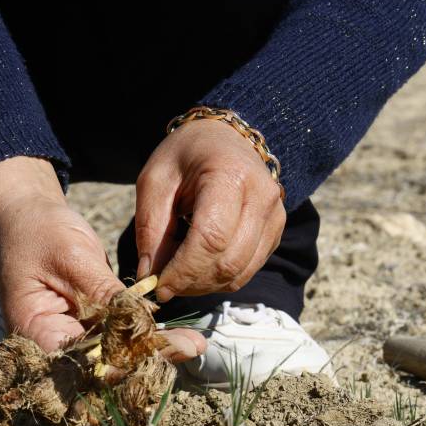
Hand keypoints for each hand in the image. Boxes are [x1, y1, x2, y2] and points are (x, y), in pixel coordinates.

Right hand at [0, 156, 205, 359]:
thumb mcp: (73, 257)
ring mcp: (71, 336)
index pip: (78, 362)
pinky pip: (118, 338)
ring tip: (194, 344)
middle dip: (146, 359)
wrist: (25, 217)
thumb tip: (141, 320)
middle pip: (100, 365)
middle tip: (190, 347)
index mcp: (34, 331)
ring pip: (115, 355)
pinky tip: (180, 336)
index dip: (118, 363)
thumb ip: (104, 292)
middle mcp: (51, 343)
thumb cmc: (38, 231)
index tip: (157, 352)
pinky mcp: (88, 325)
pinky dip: (146, 336)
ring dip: (153, 351)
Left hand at [135, 118, 286, 301]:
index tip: (157, 287)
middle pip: (228, 261)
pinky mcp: (276, 231)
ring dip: (204, 285)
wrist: (224, 138)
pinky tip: (198, 268)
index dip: (183, 270)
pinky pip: (247, 270)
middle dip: (191, 282)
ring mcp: (275, 215)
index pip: (211, 238)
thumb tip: (149, 275)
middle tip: (162, 284)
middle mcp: (262, 196)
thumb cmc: (185, 156)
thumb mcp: (155, 181)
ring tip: (178, 275)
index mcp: (230, 175)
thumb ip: (150, 228)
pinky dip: (219, 279)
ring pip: (239, 272)